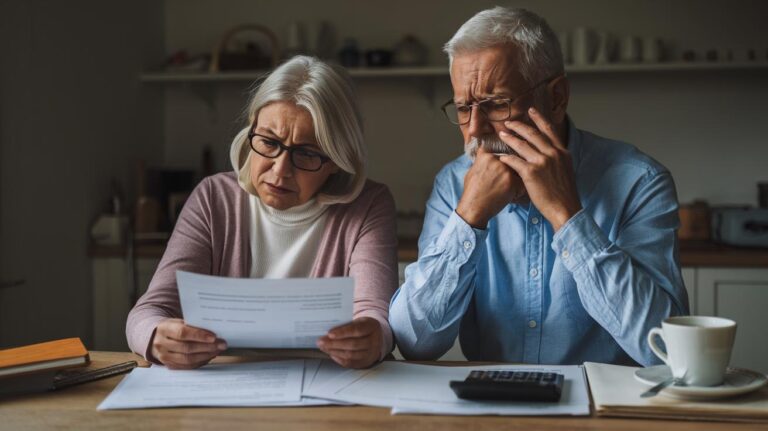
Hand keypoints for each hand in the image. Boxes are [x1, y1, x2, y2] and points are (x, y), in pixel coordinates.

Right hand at [150, 318, 226, 368]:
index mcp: (164, 329)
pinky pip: (187, 366)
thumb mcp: (178, 322)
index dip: (199, 335)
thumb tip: (213, 332)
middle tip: (221, 344)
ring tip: (217, 350)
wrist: (156, 337)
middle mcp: (161, 344)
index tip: (214, 337)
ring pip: (187, 359)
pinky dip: (200, 362)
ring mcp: (164, 357)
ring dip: (206, 355)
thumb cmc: (172, 327)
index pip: (182, 333)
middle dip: (207, 347)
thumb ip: (192, 325)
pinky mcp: (169, 365)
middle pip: (187, 348)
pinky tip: (209, 356)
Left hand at [316, 317, 381, 368]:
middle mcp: (373, 341)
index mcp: (372, 327)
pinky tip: (331, 353)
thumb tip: (328, 332)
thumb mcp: (358, 321)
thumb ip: (346, 325)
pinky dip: (339, 359)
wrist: (375, 336)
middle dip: (334, 344)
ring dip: (335, 351)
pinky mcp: (365, 362)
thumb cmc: (363, 327)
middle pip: (353, 344)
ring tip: (324, 347)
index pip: (357, 330)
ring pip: (351, 355)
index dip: (342, 332)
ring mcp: (371, 353)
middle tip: (321, 341)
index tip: (329, 333)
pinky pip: (350, 363)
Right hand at [456, 146, 525, 228]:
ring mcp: (506, 170)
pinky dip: (518, 191)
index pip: (500, 153)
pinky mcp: (513, 182)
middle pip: (511, 162)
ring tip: (504, 190)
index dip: (502, 162)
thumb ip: (482, 161)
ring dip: (515, 181)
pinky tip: (509, 196)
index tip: (499, 170)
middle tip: (501, 183)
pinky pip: (522, 184)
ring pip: (518, 172)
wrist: (474, 208)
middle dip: (509, 171)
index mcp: (486, 155)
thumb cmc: (471, 192)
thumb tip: (486, 155)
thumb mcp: (472, 170)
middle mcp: (497, 160)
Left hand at [498, 107, 581, 230]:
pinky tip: (500, 157)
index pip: (549, 130)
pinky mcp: (531, 173)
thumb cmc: (564, 194)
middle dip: (519, 126)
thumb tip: (549, 153)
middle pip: (533, 134)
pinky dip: (506, 158)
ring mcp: (542, 162)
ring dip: (510, 138)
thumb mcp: (565, 170)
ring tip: (501, 135)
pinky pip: (515, 161)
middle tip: (509, 122)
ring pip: (522, 145)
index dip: (539, 118)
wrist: (565, 208)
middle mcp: (553, 154)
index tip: (531, 110)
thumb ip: (557, 159)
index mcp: (562, 152)